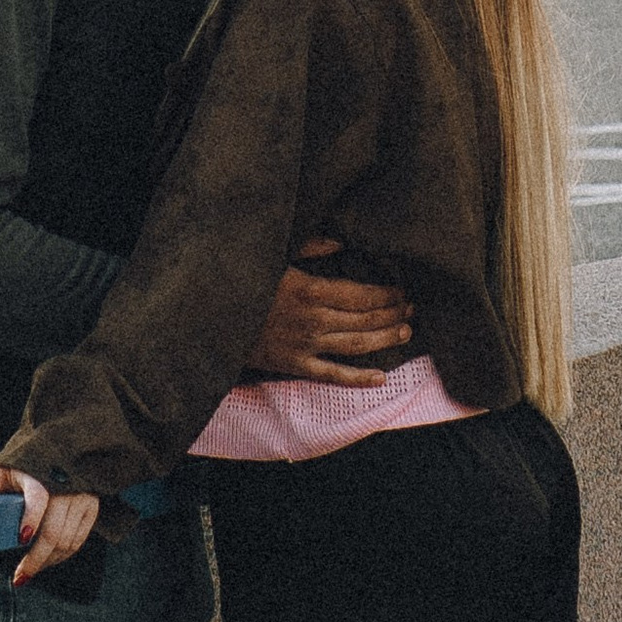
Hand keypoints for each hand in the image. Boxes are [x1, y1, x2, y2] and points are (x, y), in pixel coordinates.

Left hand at [0, 465, 101, 584]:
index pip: (38, 499)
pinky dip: (63, 556)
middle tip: (20, 576)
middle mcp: (65, 488)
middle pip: (53, 532)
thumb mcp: (6, 469)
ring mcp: (81, 499)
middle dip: (36, 559)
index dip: (31, 519)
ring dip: (48, 561)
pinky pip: (79, 540)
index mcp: (41, 476)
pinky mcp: (91, 508)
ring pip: (67, 541)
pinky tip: (48, 561)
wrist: (62, 451)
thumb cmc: (29, 463)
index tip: (21, 538)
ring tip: (30, 571)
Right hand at [247, 239, 411, 382]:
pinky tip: (380, 378)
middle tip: (412, 309)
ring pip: (356, 345)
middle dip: (393, 313)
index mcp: (309, 290)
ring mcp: (304, 345)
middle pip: (365, 319)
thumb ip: (310, 247)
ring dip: (384, 338)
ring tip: (406, 332)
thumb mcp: (274, 255)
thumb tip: (341, 242)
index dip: (386, 294)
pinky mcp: (293, 365)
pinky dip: (358, 379)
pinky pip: (332, 375)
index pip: (361, 294)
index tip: (401, 290)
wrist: (209, 318)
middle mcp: (312, 320)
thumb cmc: (242, 281)